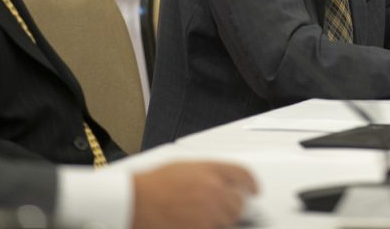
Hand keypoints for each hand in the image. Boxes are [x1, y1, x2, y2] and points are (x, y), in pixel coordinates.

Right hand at [132, 161, 257, 228]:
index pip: (243, 175)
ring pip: (230, 220)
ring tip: (202, 217)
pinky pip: (217, 228)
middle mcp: (214, 190)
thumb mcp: (183, 167)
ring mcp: (209, 213)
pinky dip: (211, 226)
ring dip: (222, 220)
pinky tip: (198, 223)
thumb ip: (208, 173)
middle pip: (239, 202)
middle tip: (221, 209)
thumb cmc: (153, 185)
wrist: (135, 201)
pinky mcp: (202, 228)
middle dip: (234, 206)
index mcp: (210, 170)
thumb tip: (223, 182)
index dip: (251, 183)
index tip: (254, 190)